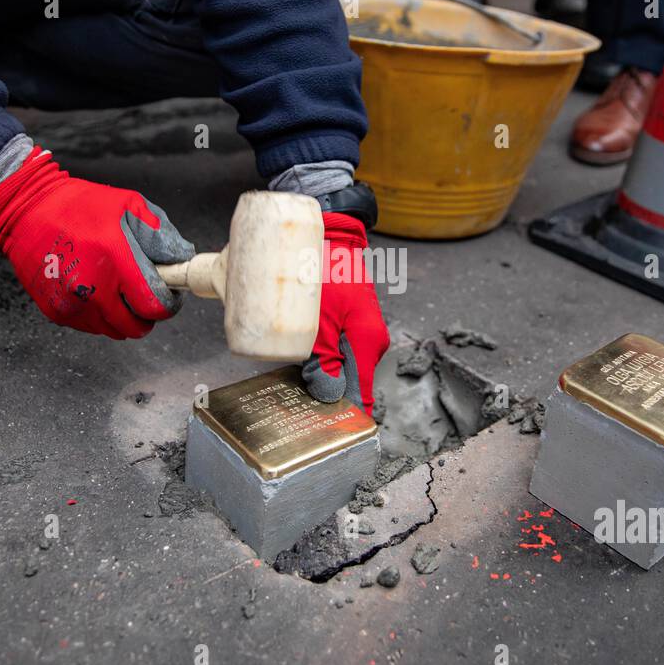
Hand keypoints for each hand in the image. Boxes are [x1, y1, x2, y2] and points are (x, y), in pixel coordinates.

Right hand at [0, 147, 193, 338]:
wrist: (26, 210)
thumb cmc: (79, 205)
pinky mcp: (56, 311)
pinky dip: (99, 315)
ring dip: (122, 316)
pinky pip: (90, 327)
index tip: (167, 295)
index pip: (153, 306)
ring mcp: (72, 303)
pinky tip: (95, 291)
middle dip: (146, 314)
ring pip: (113, 330)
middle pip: (135, 326)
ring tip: (118, 291)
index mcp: (115, 260)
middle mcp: (92, 287)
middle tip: (143, 295)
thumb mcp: (128, 205)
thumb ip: (159, 234)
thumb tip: (181, 258)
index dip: (167, 304)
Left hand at [301, 211, 389, 415]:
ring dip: (318, 369)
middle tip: (293, 389)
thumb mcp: (317, 321)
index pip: (359, 395)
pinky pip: (336, 348)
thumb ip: (322, 361)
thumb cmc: (325, 270)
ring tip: (293, 364)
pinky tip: (300, 348)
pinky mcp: (350, 322)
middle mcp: (370, 341)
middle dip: (322, 388)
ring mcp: (361, 332)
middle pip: (346, 381)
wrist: (332, 234)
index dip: (342, 415)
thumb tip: (327, 396)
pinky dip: (319, 353)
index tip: (322, 430)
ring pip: (338, 365)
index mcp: (368, 344)